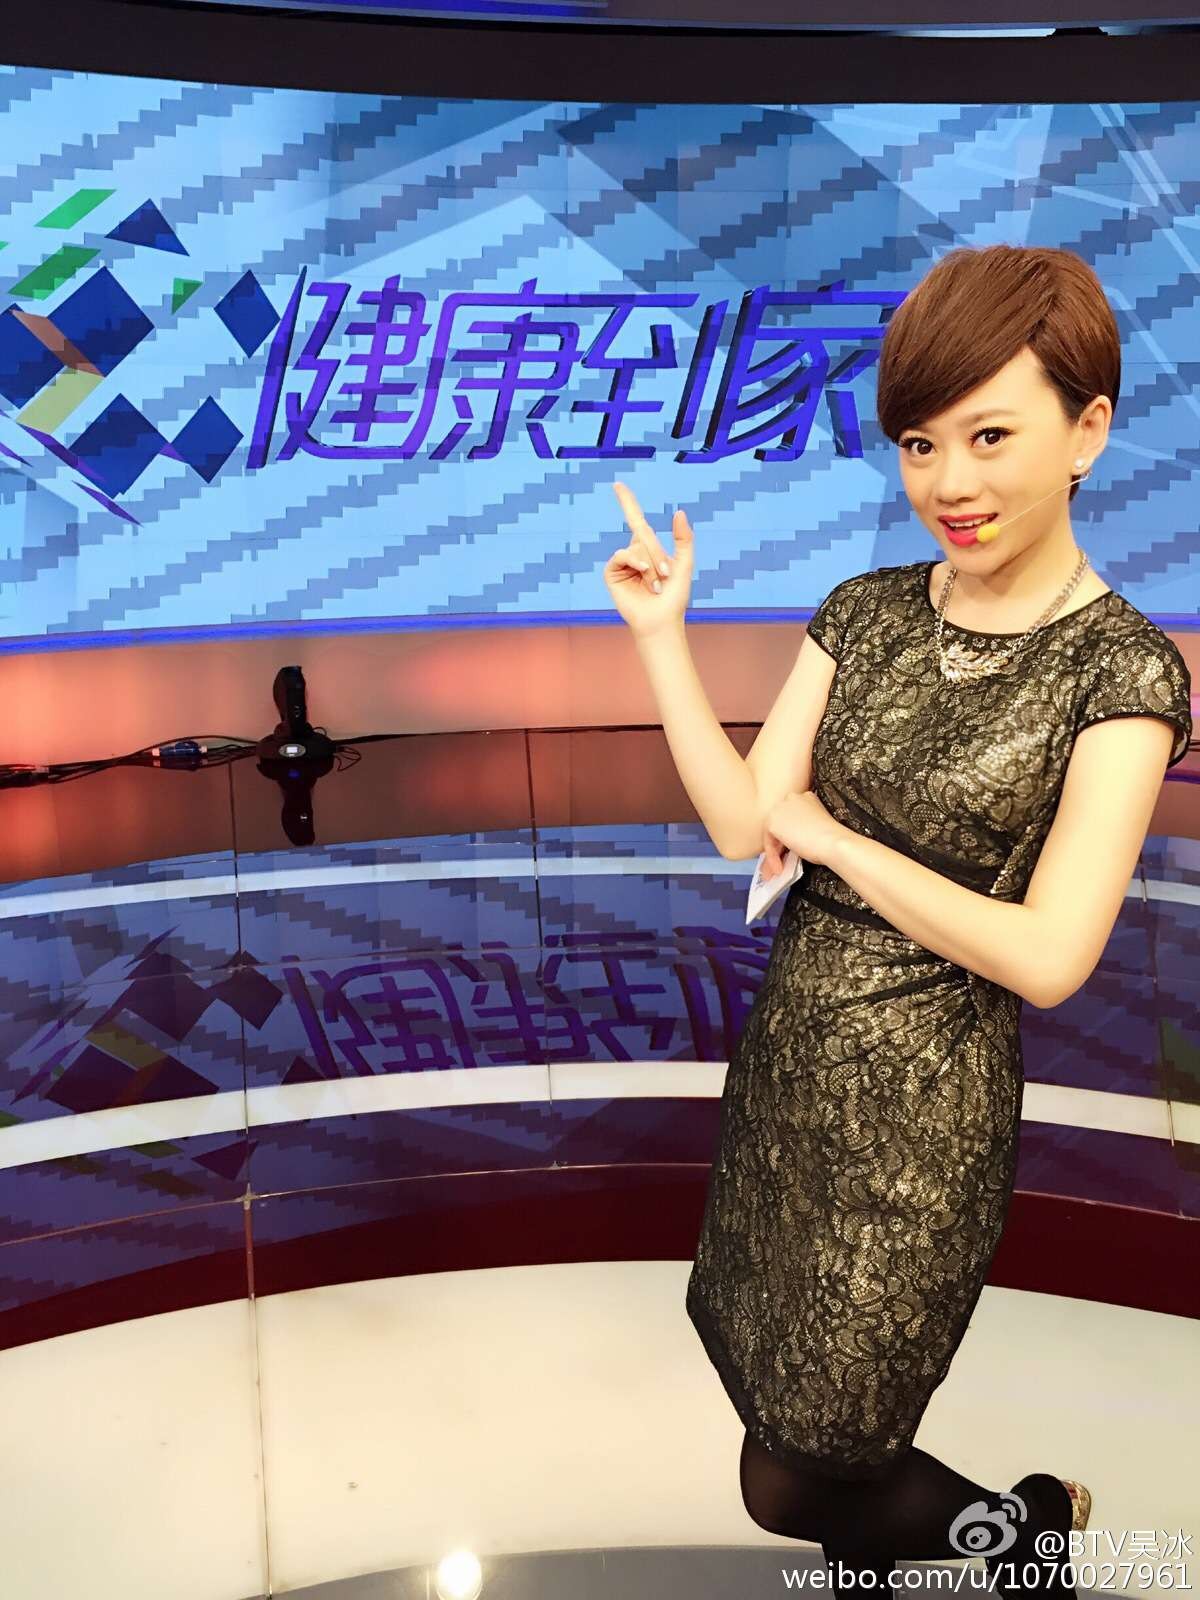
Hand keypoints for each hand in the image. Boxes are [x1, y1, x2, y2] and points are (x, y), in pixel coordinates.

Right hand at [603, 481, 693, 638]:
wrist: (661, 619)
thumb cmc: (674, 596)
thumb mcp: (685, 563)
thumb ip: (684, 538)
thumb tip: (678, 511)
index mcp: (649, 548)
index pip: (635, 519)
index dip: (627, 501)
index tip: (617, 485)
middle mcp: (633, 552)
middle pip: (644, 535)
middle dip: (659, 553)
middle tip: (666, 574)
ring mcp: (621, 563)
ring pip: (636, 546)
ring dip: (651, 564)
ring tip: (656, 584)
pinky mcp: (612, 573)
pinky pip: (622, 554)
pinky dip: (636, 563)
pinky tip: (643, 575)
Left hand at [761, 789, 846, 876]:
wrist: (833, 841)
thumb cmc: (831, 838)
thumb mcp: (814, 828)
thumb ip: (800, 830)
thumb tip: (787, 845)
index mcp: (805, 797)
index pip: (790, 818)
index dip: (789, 836)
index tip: (789, 851)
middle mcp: (791, 798)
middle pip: (779, 825)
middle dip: (778, 846)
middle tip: (780, 862)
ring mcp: (780, 809)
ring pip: (772, 834)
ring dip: (775, 854)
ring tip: (779, 869)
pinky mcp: (773, 822)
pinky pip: (769, 843)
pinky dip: (772, 857)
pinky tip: (779, 868)